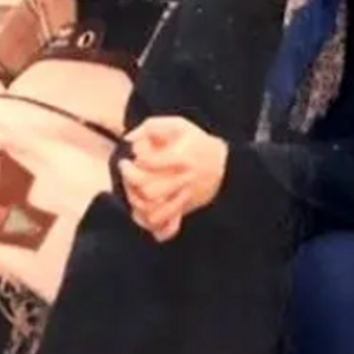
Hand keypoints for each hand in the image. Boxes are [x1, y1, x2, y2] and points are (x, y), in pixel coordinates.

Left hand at [119, 116, 228, 242]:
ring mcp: (184, 198)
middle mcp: (183, 181)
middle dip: (131, 183)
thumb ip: (152, 126)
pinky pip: (168, 228)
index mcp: (182, 158)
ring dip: (138, 205)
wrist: (226, 165)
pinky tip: (144, 216)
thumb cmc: (197, 143)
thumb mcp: (179, 125)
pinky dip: (154, 228)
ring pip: (156, 214)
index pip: (152, 163)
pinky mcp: (185, 210)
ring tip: (132, 192)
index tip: (132, 156)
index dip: (138, 160)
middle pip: (150, 192)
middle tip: (127, 172)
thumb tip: (128, 138)